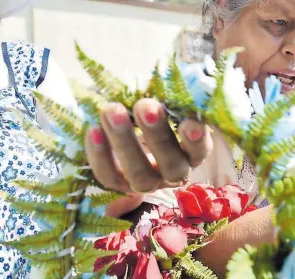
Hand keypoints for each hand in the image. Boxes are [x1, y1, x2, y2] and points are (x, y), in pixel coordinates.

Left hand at [85, 99, 212, 193]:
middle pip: (172, 165)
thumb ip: (166, 93)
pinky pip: (109, 176)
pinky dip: (100, 155)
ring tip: (112, 110)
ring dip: (125, 142)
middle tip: (145, 106)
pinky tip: (94, 130)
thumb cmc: (149, 110)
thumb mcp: (161, 100)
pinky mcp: (118, 185)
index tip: (189, 122)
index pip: (199, 151)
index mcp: (191, 152)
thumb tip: (163, 78)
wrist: (120, 125)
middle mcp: (173, 172)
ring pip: (140, 175)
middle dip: (157, 135)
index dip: (196, 140)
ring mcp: (146, 183)